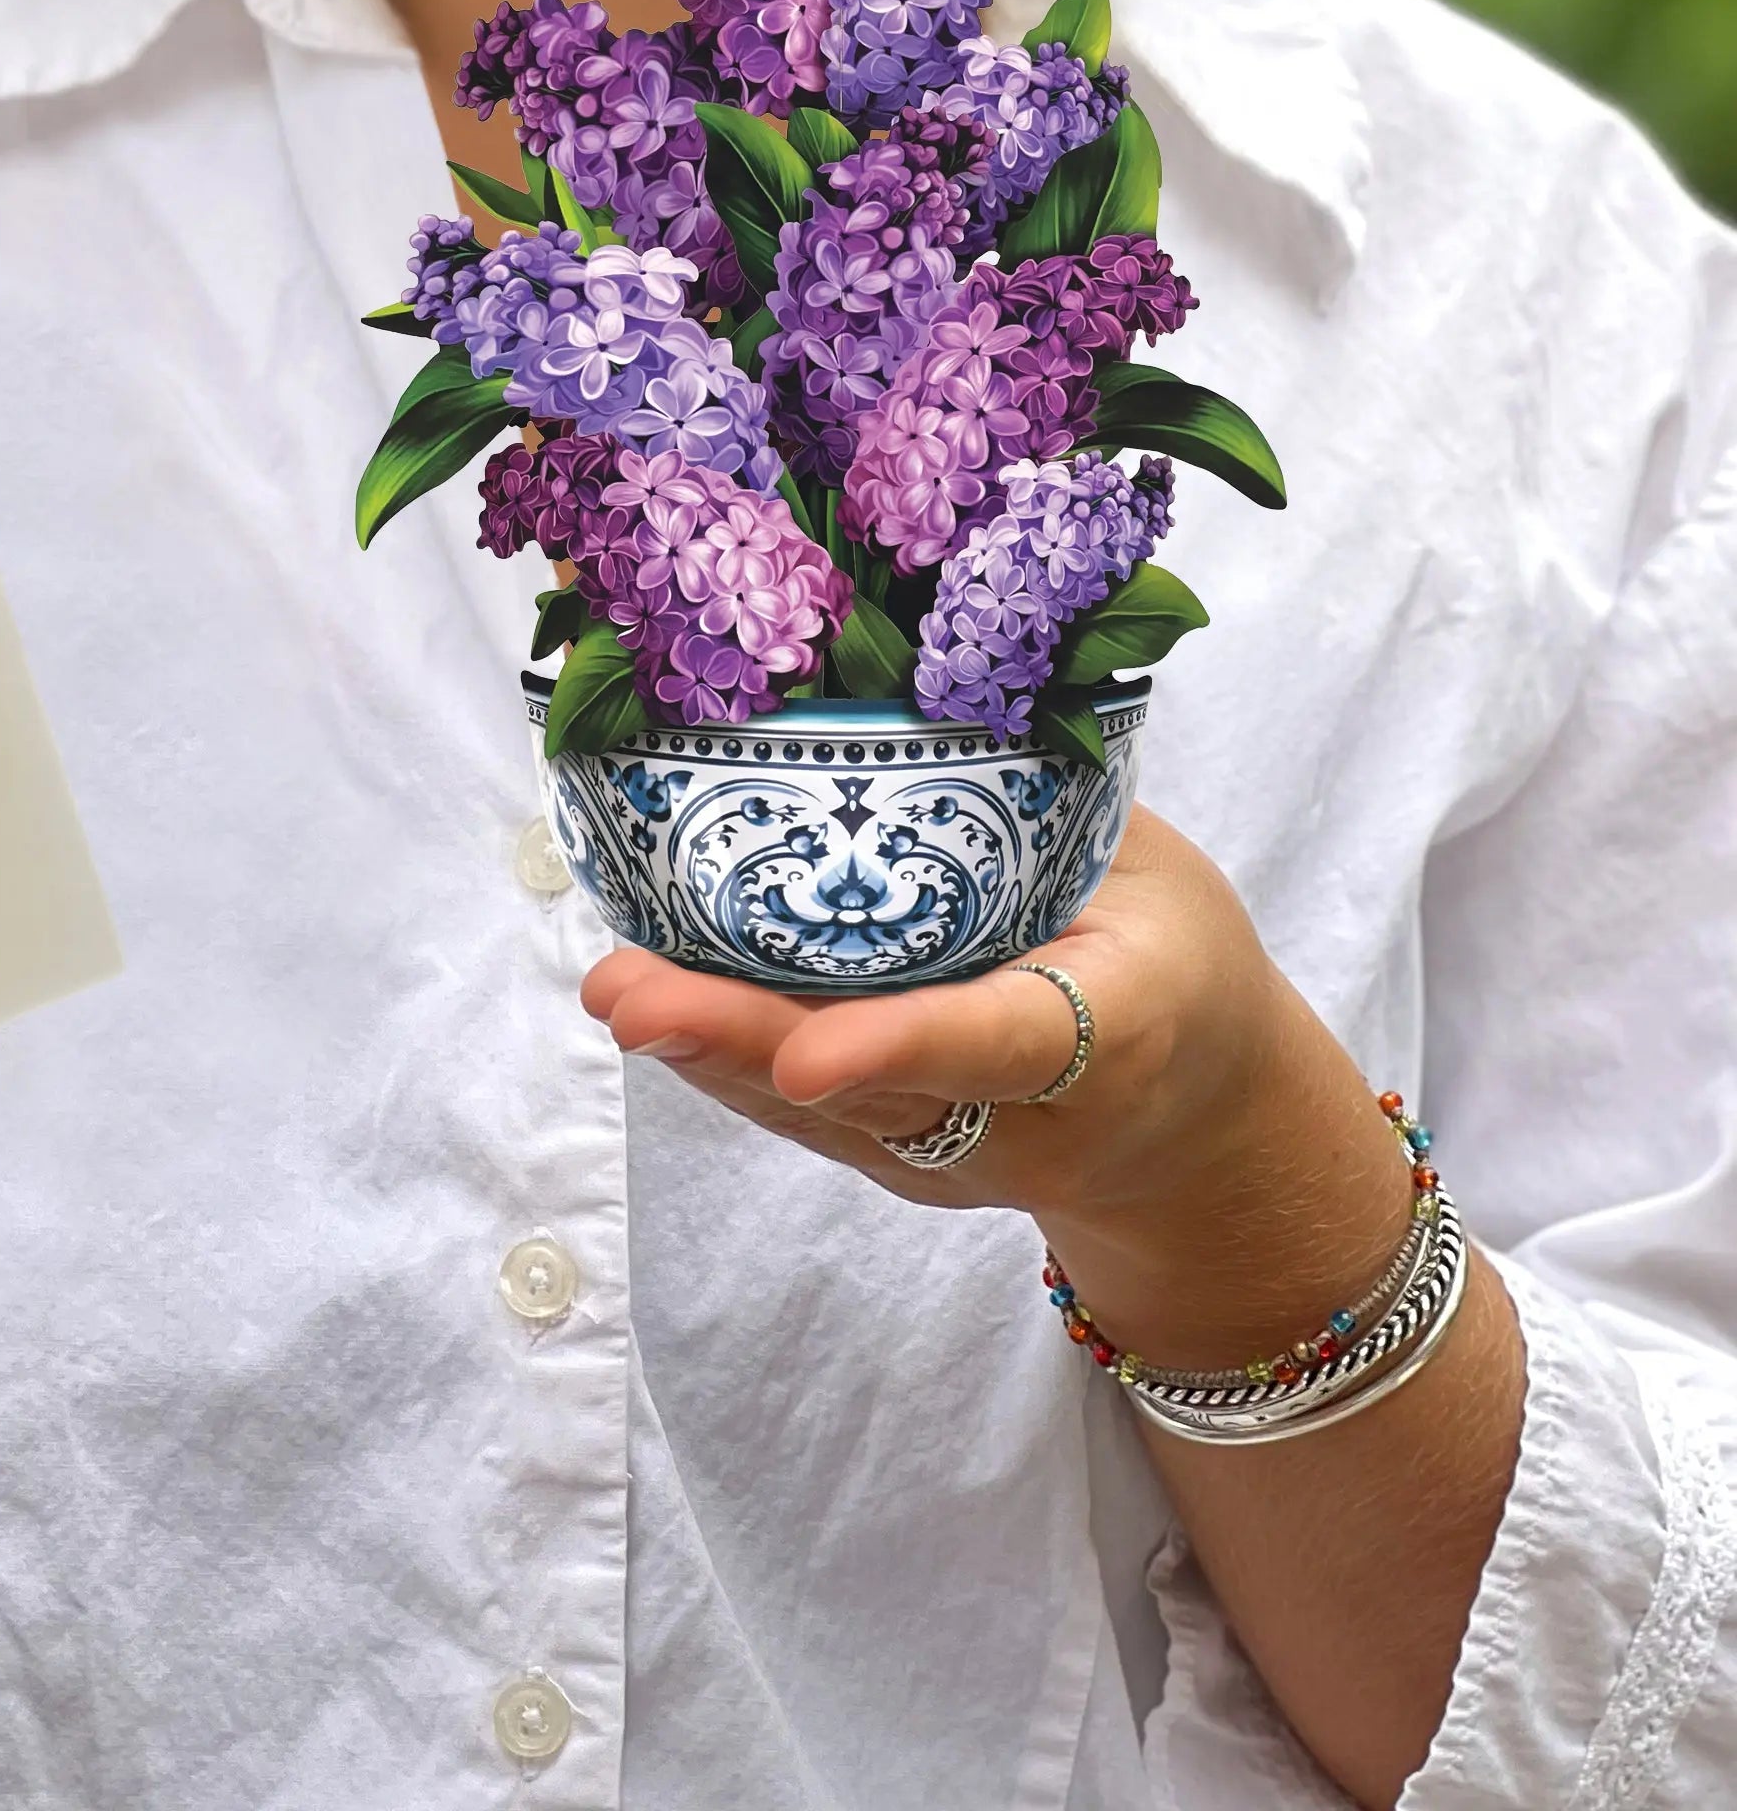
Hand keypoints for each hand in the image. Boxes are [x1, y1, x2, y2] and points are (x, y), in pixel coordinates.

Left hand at [581, 806, 1411, 1357]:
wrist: (1208, 1130)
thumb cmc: (1178, 956)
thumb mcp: (1155, 868)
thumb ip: (1050, 798)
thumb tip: (922, 660)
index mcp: (1115, 1032)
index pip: (1001, 1040)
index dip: (902, 1044)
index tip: (806, 1054)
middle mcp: (1030, 1119)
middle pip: (877, 1091)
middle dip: (745, 1045)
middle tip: (630, 996)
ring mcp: (965, 1156)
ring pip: (825, 1114)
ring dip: (711, 1052)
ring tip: (615, 989)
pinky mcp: (913, 1163)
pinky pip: (813, 1118)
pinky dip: (730, 1062)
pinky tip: (652, 1004)